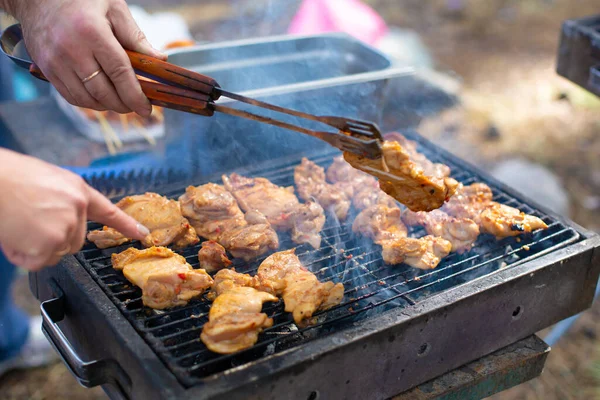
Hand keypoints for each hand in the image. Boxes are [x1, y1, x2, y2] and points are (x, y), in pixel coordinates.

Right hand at [0, 149, 148, 270]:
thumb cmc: (9, 178)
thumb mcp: (45, 181)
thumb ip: (60, 201)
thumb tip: (57, 220)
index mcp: (77, 190)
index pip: (108, 211)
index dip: (126, 225)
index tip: (142, 234)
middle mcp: (77, 208)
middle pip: (74, 242)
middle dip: (52, 240)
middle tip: (26, 223)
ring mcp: (66, 226)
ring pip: (55, 253)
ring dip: (35, 248)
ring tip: (17, 225)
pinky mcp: (50, 243)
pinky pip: (37, 261)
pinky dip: (22, 255)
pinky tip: (12, 234)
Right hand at [5, 0, 165, 116]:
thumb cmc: (82, 0)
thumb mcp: (114, 9)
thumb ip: (136, 37)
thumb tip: (160, 59)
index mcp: (92, 33)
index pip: (119, 73)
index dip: (135, 95)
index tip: (146, 108)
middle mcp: (71, 50)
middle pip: (103, 91)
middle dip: (123, 104)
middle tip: (136, 106)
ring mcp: (55, 62)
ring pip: (86, 99)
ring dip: (107, 106)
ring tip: (120, 101)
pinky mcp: (46, 69)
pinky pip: (70, 96)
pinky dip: (89, 102)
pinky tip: (101, 97)